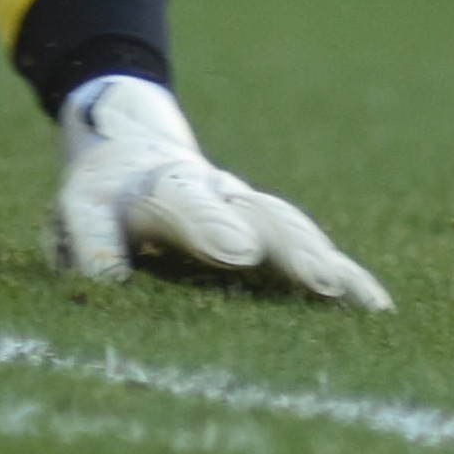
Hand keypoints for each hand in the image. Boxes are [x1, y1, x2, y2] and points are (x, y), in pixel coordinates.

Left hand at [49, 75, 390, 307]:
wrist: (137, 144)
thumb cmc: (105, 192)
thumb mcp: (78, 209)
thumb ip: (90, 241)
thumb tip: (108, 283)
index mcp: (164, 188)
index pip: (186, 204)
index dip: (210, 225)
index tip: (237, 250)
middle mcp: (220, 195)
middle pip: (262, 215)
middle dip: (290, 248)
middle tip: (319, 279)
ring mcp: (252, 210)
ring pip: (294, 230)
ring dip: (324, 264)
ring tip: (359, 302)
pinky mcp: (274, 233)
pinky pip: (314, 253)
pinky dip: (344, 279)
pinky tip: (375, 309)